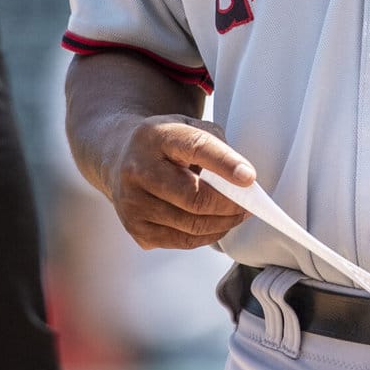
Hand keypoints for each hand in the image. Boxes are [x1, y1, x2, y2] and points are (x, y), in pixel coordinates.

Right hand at [104, 114, 254, 249]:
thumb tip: (243, 182)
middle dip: (230, 205)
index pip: (196, 148)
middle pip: (194, 198)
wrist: (119, 157)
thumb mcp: (187, 127)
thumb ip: (216, 146)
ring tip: (238, 214)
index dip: (225, 163)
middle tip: (250, 204)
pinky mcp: (136, 230)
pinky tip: (216, 223)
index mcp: (156, 136)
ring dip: (224, 223)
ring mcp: (133, 204)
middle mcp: (138, 170)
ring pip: (192, 226)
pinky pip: (183, 241)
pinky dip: (208, 235)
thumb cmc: (165, 144)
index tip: (249, 178)